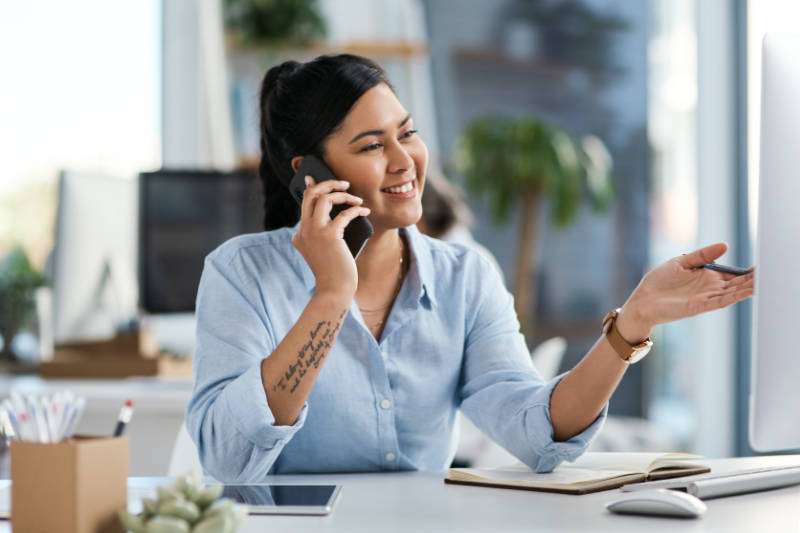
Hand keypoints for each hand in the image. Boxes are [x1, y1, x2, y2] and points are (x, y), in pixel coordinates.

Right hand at [291, 176, 369, 300]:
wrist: (334, 290)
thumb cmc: (334, 272)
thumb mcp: (325, 252)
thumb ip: (325, 235)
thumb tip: (343, 214)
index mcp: (300, 234)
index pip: (304, 204)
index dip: (312, 188)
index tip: (315, 179)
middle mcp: (304, 230)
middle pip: (310, 194)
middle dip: (327, 183)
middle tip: (344, 184)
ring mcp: (314, 232)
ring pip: (324, 198)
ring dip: (343, 195)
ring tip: (357, 200)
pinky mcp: (329, 236)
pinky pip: (344, 214)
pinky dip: (356, 210)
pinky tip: (364, 211)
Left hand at [621, 242, 754, 334]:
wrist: (642, 300)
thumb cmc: (659, 282)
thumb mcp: (681, 262)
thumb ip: (703, 255)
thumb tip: (725, 245)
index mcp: (707, 277)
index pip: (733, 274)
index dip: (747, 271)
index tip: (762, 264)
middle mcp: (710, 289)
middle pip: (737, 283)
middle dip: (753, 278)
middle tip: (770, 270)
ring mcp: (705, 298)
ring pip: (732, 292)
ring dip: (748, 288)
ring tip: (764, 280)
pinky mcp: (698, 306)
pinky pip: (720, 301)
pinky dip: (734, 296)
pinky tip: (746, 291)